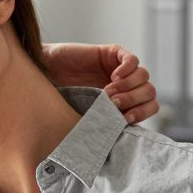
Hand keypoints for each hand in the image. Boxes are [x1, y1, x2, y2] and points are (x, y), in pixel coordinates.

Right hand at [42, 43, 157, 124]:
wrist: (43, 75)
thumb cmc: (59, 98)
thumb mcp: (83, 115)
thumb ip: (103, 123)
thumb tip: (116, 139)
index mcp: (123, 103)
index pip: (149, 107)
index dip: (142, 113)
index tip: (124, 118)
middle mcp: (125, 86)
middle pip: (149, 92)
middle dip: (133, 100)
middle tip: (113, 103)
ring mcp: (120, 69)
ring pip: (144, 76)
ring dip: (129, 86)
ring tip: (107, 91)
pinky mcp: (113, 53)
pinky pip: (132, 60)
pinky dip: (128, 69)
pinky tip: (114, 76)